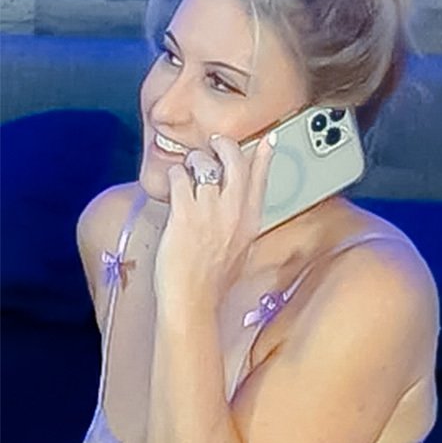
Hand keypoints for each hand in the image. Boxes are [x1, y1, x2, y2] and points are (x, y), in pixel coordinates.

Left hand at [153, 132, 275, 307]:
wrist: (193, 302)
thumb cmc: (212, 284)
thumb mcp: (240, 252)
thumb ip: (241, 227)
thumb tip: (237, 211)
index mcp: (250, 222)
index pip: (260, 179)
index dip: (264, 156)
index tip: (268, 140)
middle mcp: (233, 212)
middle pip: (235, 161)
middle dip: (225, 145)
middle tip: (215, 143)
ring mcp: (210, 211)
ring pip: (204, 163)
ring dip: (193, 161)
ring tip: (187, 170)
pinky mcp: (184, 214)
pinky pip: (179, 177)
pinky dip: (174, 175)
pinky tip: (172, 183)